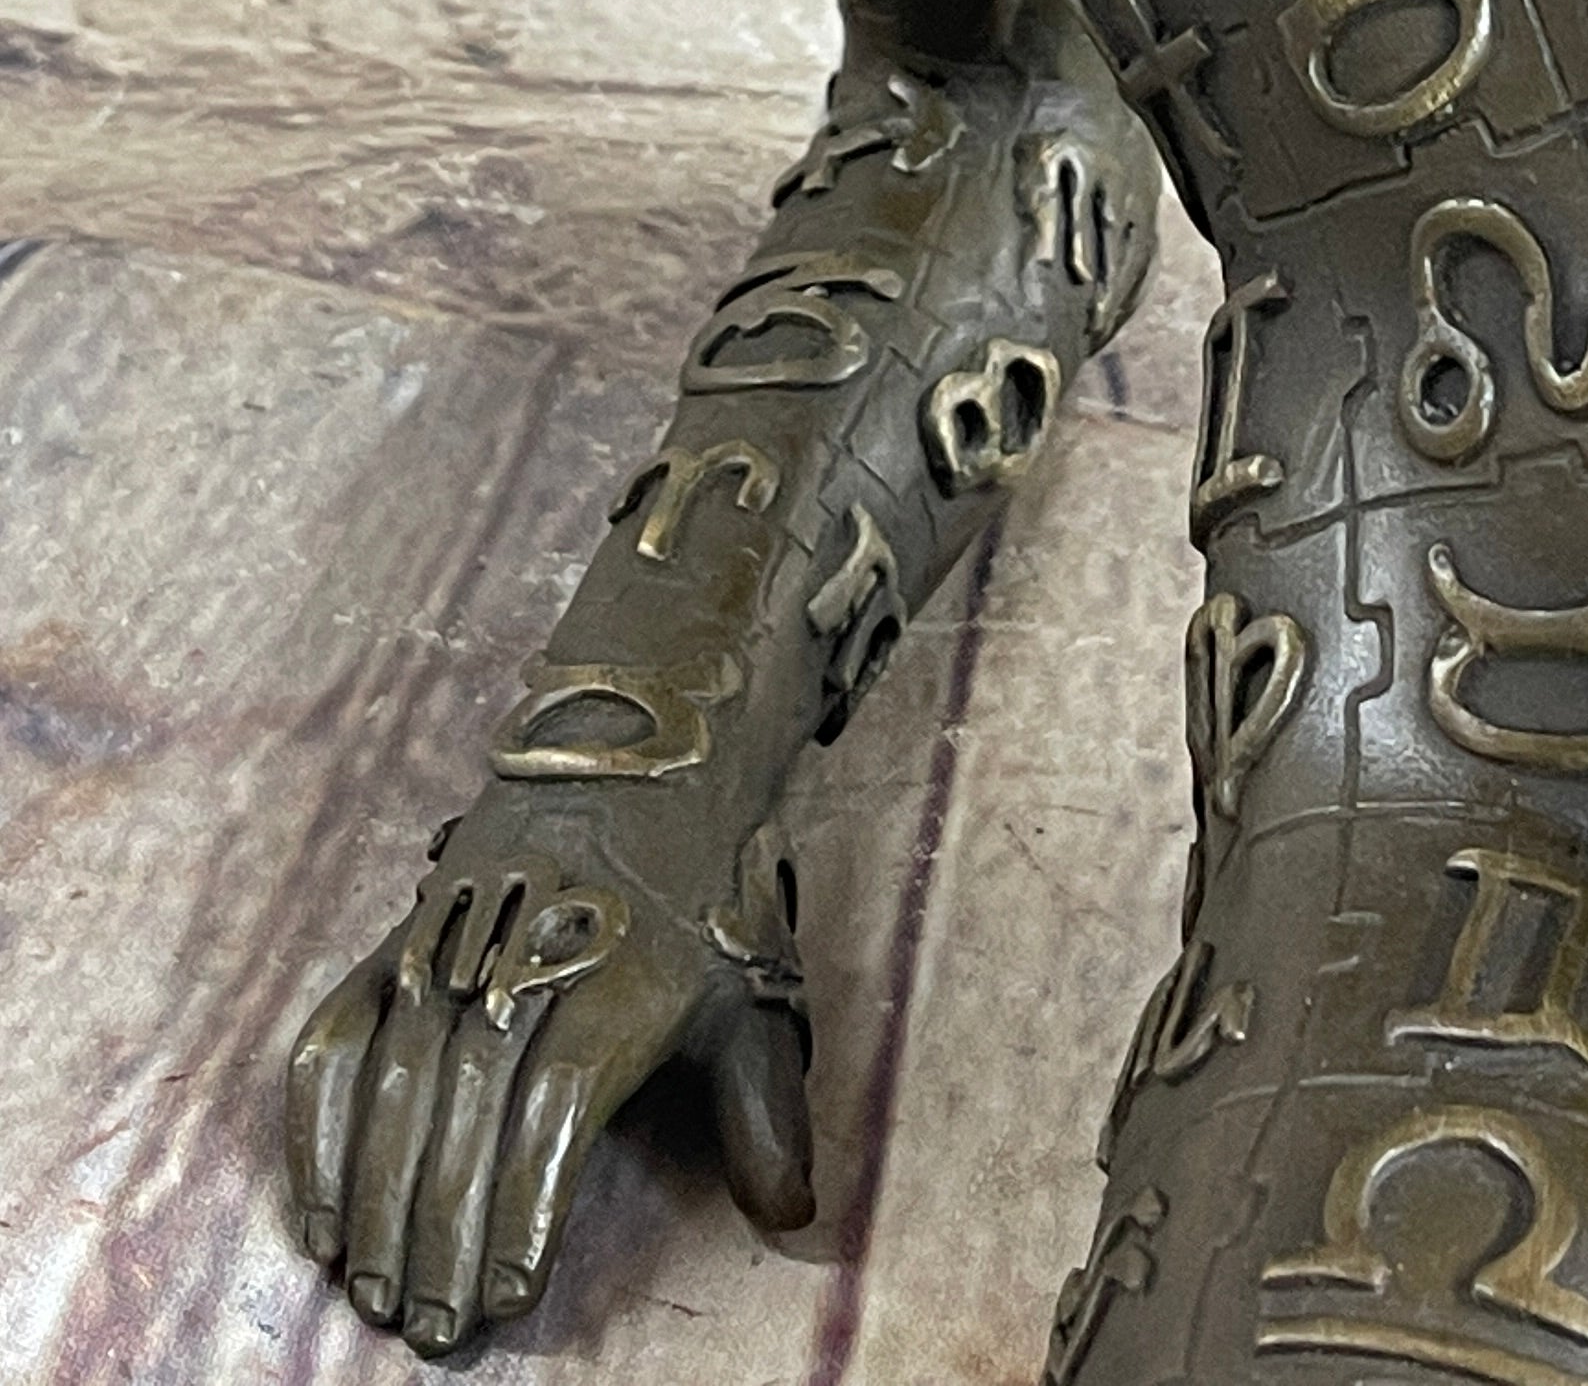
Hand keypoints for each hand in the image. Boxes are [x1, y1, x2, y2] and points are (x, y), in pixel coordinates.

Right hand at [284, 801, 811, 1354]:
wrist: (648, 743)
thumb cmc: (703, 891)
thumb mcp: (750, 989)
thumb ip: (766, 1111)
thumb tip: (786, 1213)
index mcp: (621, 977)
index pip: (556, 1107)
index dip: (526, 1202)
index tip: (512, 1292)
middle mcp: (528, 956)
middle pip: (468, 1108)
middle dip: (443, 1232)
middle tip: (433, 1329)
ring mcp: (454, 941)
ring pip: (397, 1081)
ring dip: (378, 1198)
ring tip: (379, 1294)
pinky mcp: (402, 933)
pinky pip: (339, 1033)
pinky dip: (318, 1128)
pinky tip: (321, 1212)